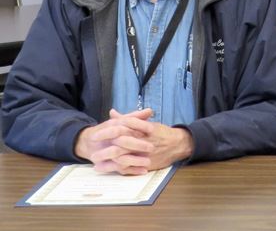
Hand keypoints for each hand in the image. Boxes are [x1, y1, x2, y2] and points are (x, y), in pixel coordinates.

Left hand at [75, 108, 194, 174]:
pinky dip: (115, 168)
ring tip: (94, 160)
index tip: (94, 134)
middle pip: (121, 141)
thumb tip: (112, 112)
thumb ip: (128, 118)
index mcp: (144, 128)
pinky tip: (104, 168)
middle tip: (92, 146)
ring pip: (123, 155)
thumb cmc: (161, 133)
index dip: (108, 130)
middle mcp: (145, 140)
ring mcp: (145, 153)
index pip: (124, 125)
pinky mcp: (146, 164)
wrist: (179, 145)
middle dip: (105, 144)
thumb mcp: (146, 123)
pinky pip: (129, 167)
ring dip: (107, 158)